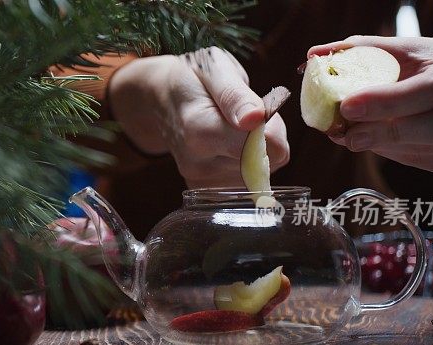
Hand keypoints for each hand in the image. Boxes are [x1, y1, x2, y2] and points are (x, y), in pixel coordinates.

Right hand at [107, 48, 288, 187]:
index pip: (271, 149)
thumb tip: (256, 119)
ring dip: (255, 149)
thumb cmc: (191, 77)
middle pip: (266, 163)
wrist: (159, 97)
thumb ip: (236, 95)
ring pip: (258, 172)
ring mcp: (199, 180)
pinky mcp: (202, 188)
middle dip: (264, 137)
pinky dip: (244, 162)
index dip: (273, 127)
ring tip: (232, 126)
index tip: (256, 108)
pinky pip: (244, 181)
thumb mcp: (214, 68)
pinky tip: (226, 143)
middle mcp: (198, 163)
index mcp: (202, 131)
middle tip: (242, 114)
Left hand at [309, 36, 432, 179]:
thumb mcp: (412, 51)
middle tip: (350, 137)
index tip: (347, 106)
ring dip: (394, 148)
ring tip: (359, 138)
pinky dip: (405, 155)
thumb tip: (313, 55)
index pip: (432, 88)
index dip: (388, 101)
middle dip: (390, 134)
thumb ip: (367, 52)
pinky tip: (384, 145)